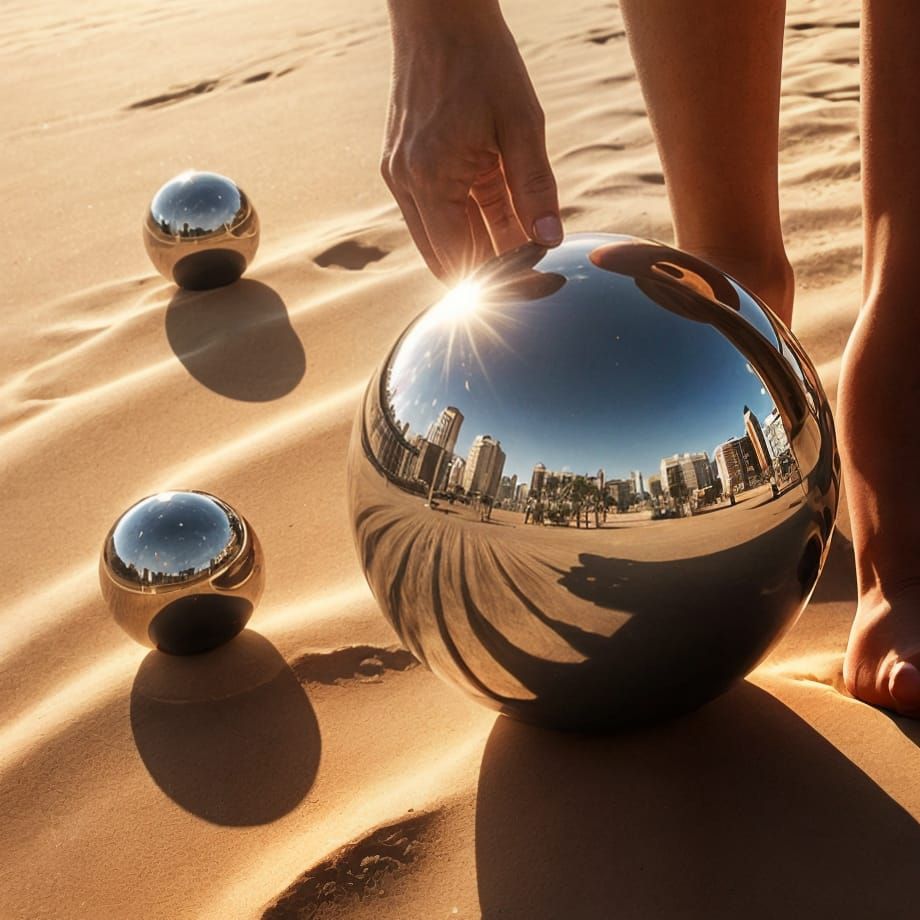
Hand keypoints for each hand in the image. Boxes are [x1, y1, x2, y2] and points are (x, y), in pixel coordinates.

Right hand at [382, 1, 561, 282]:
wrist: (438, 15)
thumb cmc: (482, 60)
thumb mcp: (522, 123)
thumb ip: (535, 187)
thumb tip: (549, 240)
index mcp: (430, 177)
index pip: (462, 260)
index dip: (500, 281)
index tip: (536, 286)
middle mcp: (407, 184)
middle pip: (447, 260)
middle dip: (489, 274)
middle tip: (534, 279)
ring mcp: (401, 177)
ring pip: (442, 241)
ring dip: (481, 250)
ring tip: (527, 253)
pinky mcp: (405, 167)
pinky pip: (437, 215)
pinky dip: (470, 225)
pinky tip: (505, 225)